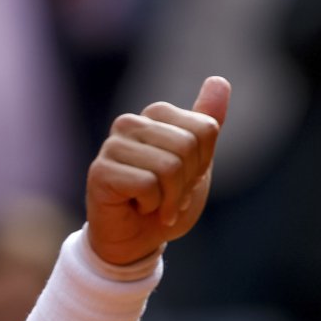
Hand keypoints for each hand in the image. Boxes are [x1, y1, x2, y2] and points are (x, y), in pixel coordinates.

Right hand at [85, 76, 230, 264]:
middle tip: (169, 196)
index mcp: (156, 115)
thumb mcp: (197, 162)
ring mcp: (112, 145)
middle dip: (187, 183)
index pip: (206, 129)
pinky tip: (137, 208)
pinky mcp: (100, 171)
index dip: (202, 164)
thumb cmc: (165, 201)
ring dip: (170, 198)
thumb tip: (219, 80)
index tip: (184, 179)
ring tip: (154, 204)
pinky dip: (152, 206)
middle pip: (187, 147)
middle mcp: (131, 123)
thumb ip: (207, 123)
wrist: (136, 240)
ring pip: (169, 167)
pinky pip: (147, 185)